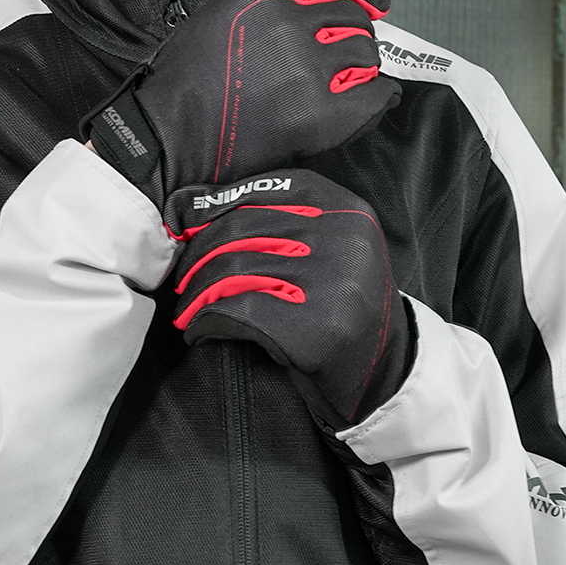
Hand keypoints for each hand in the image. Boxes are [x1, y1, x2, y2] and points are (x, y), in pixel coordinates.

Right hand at [83, 0, 400, 203]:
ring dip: (361, 66)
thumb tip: (312, 2)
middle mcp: (290, 22)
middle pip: (354, 16)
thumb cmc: (186, 80)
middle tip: (346, 53)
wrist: (172, 134)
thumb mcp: (218, 11)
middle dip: (355, 33)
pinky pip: (374, 92)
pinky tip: (366, 100)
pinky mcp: (320, 111)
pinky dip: (376, 95)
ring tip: (344, 81)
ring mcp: (308, 67)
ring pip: (365, 52)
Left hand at [164, 168, 412, 430]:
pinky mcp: (316, 329)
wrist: (384, 373)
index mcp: (347, 209)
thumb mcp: (333, 247)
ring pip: (231, 271)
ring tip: (187, 310)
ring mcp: (333, 283)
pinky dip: (206, 321)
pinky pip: (235, 312)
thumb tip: (191, 204)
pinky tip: (200, 331)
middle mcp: (344, 238)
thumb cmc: (341, 304)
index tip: (184, 229)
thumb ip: (283, 218)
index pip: (261, 192)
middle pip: (239, 230)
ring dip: (195, 295)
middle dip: (196, 258)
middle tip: (181, 281)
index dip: (212, 208)